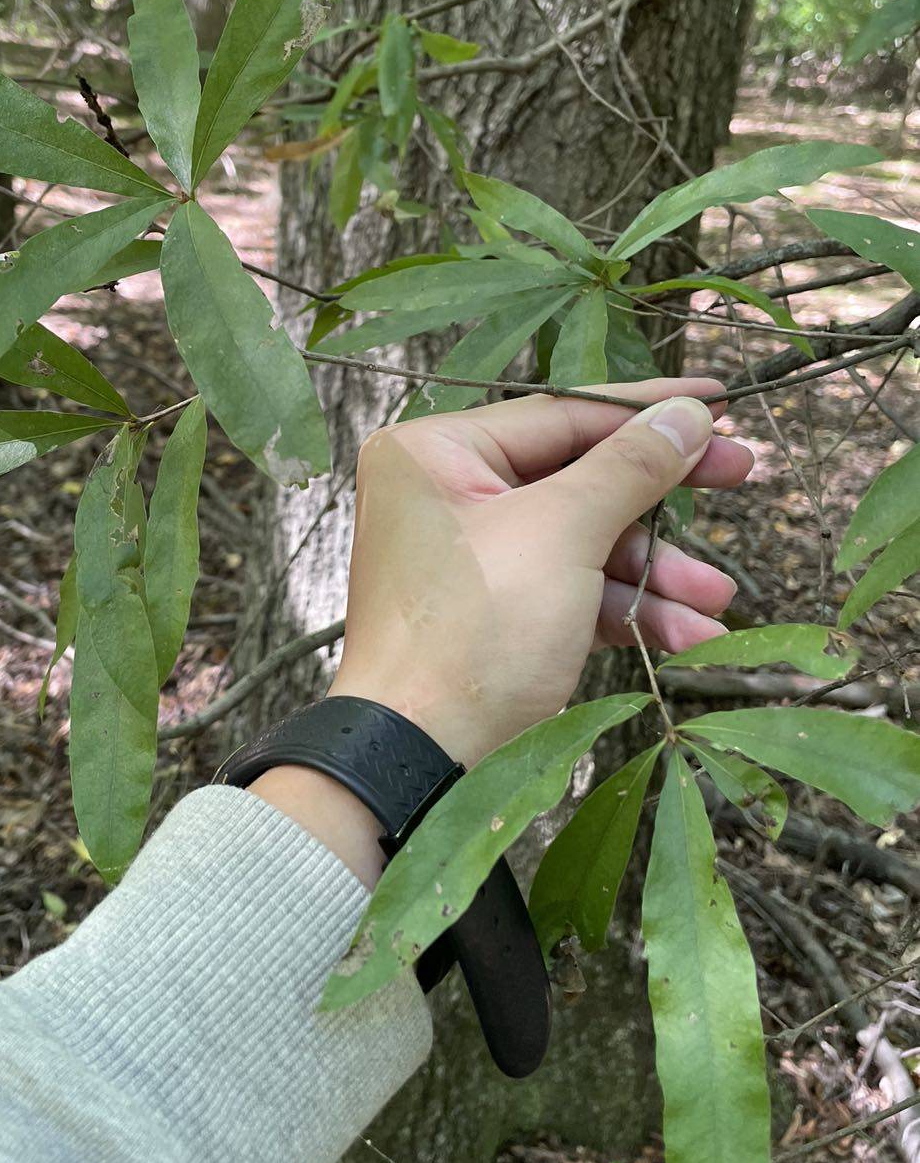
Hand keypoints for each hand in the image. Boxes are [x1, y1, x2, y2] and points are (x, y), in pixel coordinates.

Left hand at [326, 378, 753, 770]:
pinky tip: (689, 634)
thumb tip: (686, 413)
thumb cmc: (474, 632)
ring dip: (656, 571)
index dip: (647, 410)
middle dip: (661, 499)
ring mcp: (469, 557)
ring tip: (717, 598)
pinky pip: (569, 590)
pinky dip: (626, 609)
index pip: (561, 414)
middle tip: (743, 476)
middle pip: (577, 476)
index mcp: (435, 452)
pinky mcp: (491, 614)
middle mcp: (444, 494)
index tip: (717, 402)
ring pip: (582, 541)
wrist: (419, 760)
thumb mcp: (562, 534)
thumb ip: (629, 467)